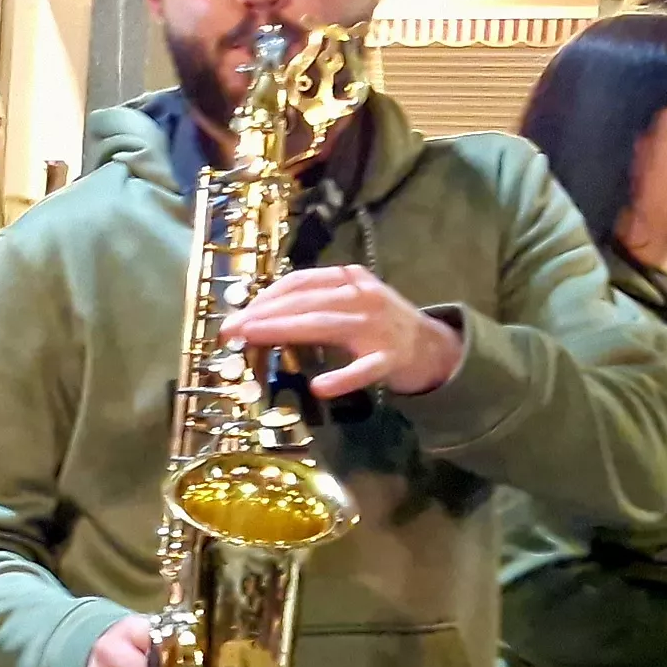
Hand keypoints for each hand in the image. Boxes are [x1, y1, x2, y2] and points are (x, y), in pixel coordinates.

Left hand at [214, 266, 466, 397]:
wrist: (435, 347)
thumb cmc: (382, 323)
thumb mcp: (352, 300)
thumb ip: (316, 301)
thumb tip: (262, 312)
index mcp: (349, 280)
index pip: (300, 282)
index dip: (265, 296)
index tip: (238, 314)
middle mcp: (362, 297)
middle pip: (305, 302)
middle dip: (263, 314)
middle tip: (230, 329)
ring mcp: (378, 327)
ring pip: (326, 325)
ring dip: (285, 330)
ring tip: (254, 338)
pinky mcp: (390, 359)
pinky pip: (364, 370)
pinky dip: (343, 378)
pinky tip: (320, 387)